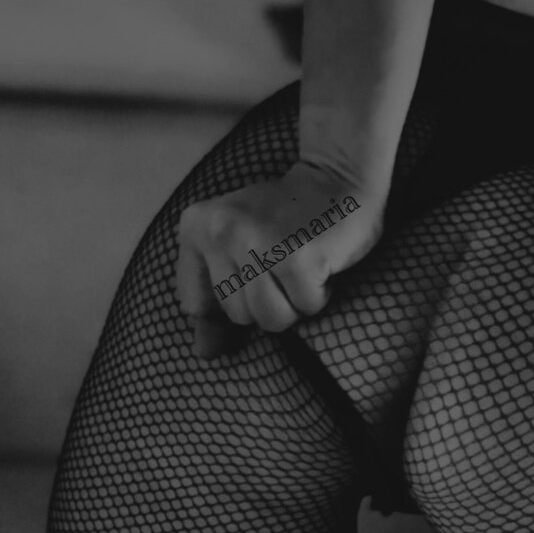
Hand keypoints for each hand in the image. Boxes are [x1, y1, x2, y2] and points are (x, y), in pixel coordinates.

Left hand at [176, 161, 388, 359]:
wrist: (337, 178)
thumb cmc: (284, 221)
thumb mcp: (235, 249)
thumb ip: (213, 300)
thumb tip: (204, 354)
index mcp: (195, 227)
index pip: (197, 306)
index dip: (232, 303)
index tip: (252, 273)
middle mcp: (220, 231)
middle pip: (238, 316)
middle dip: (268, 301)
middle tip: (283, 263)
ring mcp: (258, 243)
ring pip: (271, 319)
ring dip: (295, 303)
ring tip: (299, 268)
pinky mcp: (296, 257)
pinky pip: (305, 307)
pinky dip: (319, 294)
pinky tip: (320, 264)